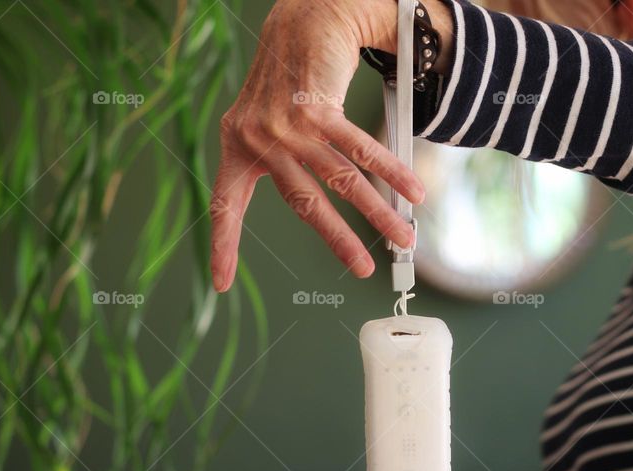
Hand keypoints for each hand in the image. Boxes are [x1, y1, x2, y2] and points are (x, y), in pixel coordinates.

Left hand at [209, 0, 438, 291]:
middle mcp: (258, 140)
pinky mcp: (317, 109)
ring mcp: (288, 125)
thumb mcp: (264, 120)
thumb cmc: (286, 77)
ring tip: (403, 236)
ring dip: (377, 212)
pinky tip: (411, 190)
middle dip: (339, 240)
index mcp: (237, 148)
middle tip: (363, 269)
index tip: (221, 282)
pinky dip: (390, 171)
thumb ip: (277, 158)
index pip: (225, 206)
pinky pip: (360, 149)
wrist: (302, 20)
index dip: (222, 245)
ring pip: (340, 181)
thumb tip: (317, 206)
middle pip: (304, 204)